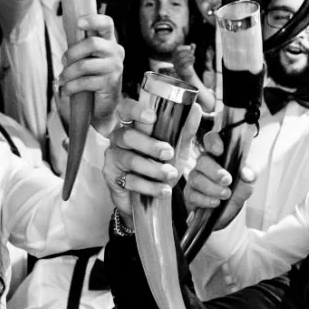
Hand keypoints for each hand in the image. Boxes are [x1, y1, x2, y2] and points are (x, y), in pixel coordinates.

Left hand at [58, 14, 125, 134]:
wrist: (100, 106)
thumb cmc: (91, 78)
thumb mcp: (85, 58)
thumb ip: (80, 44)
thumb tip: (66, 24)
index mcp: (109, 41)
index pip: (106, 24)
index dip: (93, 20)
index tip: (78, 23)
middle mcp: (116, 52)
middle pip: (92, 43)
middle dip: (72, 53)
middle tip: (63, 62)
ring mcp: (115, 68)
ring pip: (84, 65)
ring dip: (68, 73)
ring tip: (62, 80)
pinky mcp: (111, 83)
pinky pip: (85, 82)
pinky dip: (70, 87)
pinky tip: (66, 91)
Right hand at [103, 97, 180, 220]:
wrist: (152, 199)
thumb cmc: (161, 167)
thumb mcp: (177, 148)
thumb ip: (185, 130)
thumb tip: (196, 108)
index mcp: (133, 126)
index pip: (126, 109)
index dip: (135, 110)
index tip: (152, 117)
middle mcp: (119, 139)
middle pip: (127, 135)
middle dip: (150, 145)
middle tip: (169, 153)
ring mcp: (114, 158)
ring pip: (130, 159)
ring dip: (153, 168)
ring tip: (170, 174)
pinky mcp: (112, 177)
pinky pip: (130, 180)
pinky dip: (150, 186)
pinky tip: (163, 190)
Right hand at [172, 44, 202, 87]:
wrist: (187, 72)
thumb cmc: (188, 61)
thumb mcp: (190, 54)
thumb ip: (192, 49)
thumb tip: (193, 44)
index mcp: (174, 55)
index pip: (177, 49)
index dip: (184, 47)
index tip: (190, 48)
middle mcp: (174, 60)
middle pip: (179, 54)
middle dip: (187, 52)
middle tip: (193, 52)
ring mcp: (176, 65)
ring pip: (182, 60)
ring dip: (189, 57)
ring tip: (194, 57)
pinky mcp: (180, 70)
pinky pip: (184, 65)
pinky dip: (190, 61)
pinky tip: (194, 60)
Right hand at [183, 131, 255, 225]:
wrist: (231, 209)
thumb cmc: (239, 187)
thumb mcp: (250, 179)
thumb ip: (251, 173)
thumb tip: (246, 173)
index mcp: (219, 154)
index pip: (211, 139)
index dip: (213, 142)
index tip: (220, 151)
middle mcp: (204, 164)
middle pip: (202, 161)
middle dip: (215, 172)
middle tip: (228, 180)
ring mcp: (195, 178)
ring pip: (196, 179)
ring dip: (212, 188)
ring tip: (226, 194)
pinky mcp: (190, 194)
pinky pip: (192, 195)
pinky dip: (205, 200)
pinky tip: (216, 203)